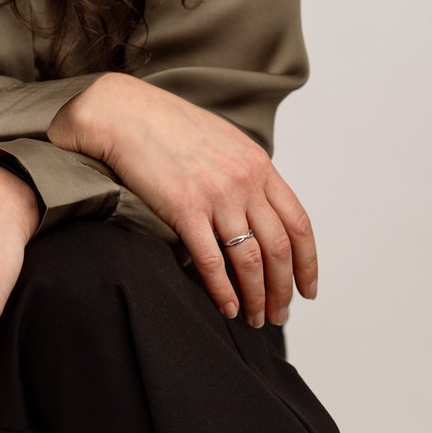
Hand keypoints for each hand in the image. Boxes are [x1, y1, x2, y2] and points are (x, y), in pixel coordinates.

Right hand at [50, 73, 318, 328]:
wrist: (123, 113)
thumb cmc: (168, 126)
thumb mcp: (223, 141)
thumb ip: (246, 174)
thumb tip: (259, 209)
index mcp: (258, 165)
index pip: (298, 223)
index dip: (308, 262)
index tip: (307, 289)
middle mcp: (244, 181)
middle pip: (279, 248)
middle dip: (284, 289)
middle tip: (281, 315)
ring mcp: (216, 195)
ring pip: (250, 260)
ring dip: (257, 297)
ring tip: (256, 319)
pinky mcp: (184, 209)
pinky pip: (212, 261)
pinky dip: (223, 291)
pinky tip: (227, 308)